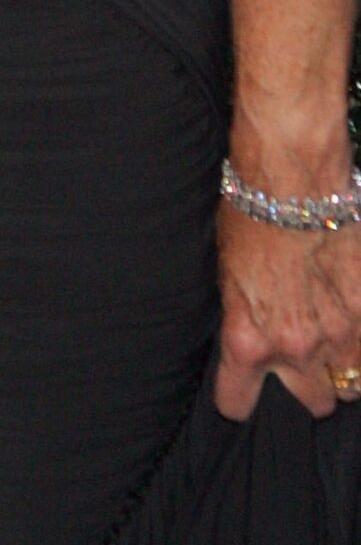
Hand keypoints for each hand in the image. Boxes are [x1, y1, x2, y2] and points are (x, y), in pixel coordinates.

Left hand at [216, 189, 360, 419]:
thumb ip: (246, 314)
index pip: (237, 401)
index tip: (242, 392)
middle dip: (312, 386)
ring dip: (347, 366)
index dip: (238, 398)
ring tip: (339, 341)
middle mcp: (295, 348)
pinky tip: (356, 318)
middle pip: (316, 402)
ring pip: (354, 383)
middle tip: (308, 359)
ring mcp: (341, 333)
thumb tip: (256, 332)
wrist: (291, 175)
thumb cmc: (249, 210)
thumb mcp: (228, 270)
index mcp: (247, 339)